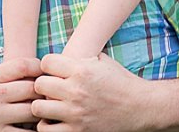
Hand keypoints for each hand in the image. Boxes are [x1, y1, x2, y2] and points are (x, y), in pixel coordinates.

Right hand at [0, 57, 41, 130]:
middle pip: (31, 88)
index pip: (22, 65)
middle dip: (44, 90)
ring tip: (47, 109)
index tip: (46, 71)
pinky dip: (34, 130)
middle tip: (53, 92)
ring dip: (41, 111)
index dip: (40, 67)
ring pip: (32, 111)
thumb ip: (1, 75)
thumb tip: (30, 67)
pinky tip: (37, 127)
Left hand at [31, 53, 150, 131]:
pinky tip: (54, 120)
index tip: (54, 71)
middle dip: (43, 85)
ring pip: (37, 108)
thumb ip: (80, 58)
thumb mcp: (103, 61)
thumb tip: (61, 55)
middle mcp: (76, 91)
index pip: (45, 62)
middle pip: (38, 84)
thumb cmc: (121, 82)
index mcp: (82, 70)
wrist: (141, 107)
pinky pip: (46, 130)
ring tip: (51, 105)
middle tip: (51, 88)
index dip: (48, 65)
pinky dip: (47, 125)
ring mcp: (75, 113)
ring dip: (42, 105)